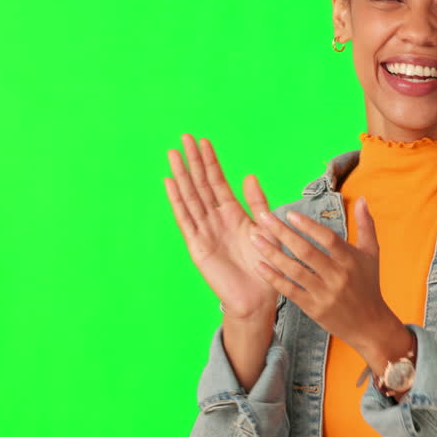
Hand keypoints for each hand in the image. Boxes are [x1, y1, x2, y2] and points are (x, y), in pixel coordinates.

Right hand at [163, 134, 285, 319]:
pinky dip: (177, 201)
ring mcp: (204, 231)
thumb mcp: (266, 229)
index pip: (218, 181)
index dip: (210, 162)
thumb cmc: (265, 266)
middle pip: (200, 184)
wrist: (257, 298)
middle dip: (193, 161)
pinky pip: (185, 219)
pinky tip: (170, 183)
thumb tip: (249, 175)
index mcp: (233, 213)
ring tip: (173, 153)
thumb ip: (257, 203)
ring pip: (190, 197)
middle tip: (184, 137)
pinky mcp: (197, 246)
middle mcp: (215, 219)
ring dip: (181, 175)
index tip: (204, 141)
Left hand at [248, 194, 398, 353]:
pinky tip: (259, 265)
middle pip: (306, 251)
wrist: (369, 325)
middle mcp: (337, 276)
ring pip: (293, 270)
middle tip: (263, 217)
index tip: (289, 213)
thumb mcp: (372, 253)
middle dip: (282, 232)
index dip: (308, 225)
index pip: (327, 238)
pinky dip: (273, 278)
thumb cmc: (369, 285)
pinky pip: (289, 290)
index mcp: (350, 260)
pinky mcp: (313, 308)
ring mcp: (323, 294)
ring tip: (255, 237)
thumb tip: (363, 198)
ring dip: (272, 253)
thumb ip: (366, 225)